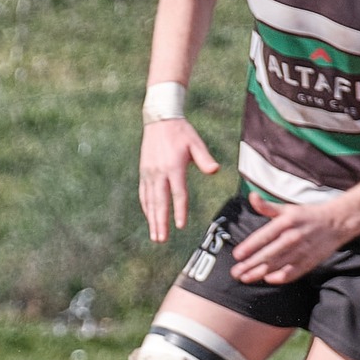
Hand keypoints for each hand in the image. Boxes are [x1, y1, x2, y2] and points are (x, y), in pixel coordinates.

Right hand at [138, 118, 219, 242]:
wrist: (159, 121)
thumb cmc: (181, 132)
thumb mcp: (196, 142)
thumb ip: (204, 158)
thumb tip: (215, 170)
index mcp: (173, 167)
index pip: (178, 193)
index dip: (179, 210)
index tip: (180, 226)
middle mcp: (159, 173)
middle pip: (160, 202)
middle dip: (160, 222)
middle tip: (161, 239)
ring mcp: (149, 174)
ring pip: (150, 201)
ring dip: (152, 219)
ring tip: (155, 236)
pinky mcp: (144, 173)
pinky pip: (144, 194)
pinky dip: (147, 208)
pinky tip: (150, 218)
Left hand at [230, 192, 347, 284]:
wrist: (338, 221)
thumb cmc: (307, 216)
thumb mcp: (287, 208)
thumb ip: (267, 206)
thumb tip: (252, 196)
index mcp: (286, 222)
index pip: (263, 237)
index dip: (249, 247)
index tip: (236, 255)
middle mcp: (293, 237)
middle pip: (267, 255)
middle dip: (249, 265)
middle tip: (235, 272)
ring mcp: (302, 251)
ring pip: (277, 265)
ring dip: (259, 273)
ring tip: (244, 278)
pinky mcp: (310, 261)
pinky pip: (292, 273)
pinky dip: (279, 277)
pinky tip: (267, 279)